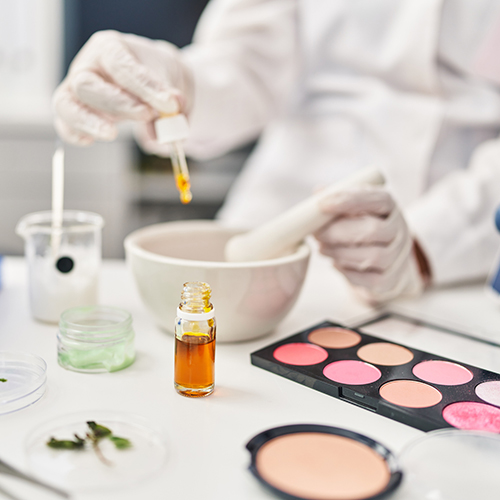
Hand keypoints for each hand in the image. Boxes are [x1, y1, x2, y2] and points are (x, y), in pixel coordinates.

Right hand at [53, 30, 192, 145]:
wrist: (156, 85)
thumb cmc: (158, 77)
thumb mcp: (171, 80)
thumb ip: (171, 98)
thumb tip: (170, 116)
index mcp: (111, 48)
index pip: (120, 65)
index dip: (144, 86)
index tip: (170, 104)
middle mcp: (88, 66)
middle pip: (87, 84)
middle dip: (118, 103)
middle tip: (147, 115)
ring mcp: (76, 90)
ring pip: (66, 104)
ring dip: (89, 121)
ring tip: (112, 134)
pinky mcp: (75, 113)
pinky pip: (64, 125)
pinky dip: (73, 134)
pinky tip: (89, 141)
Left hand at [314, 187, 425, 302]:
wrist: (384, 261)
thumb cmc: (362, 227)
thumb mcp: (353, 208)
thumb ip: (338, 198)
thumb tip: (319, 192)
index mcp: (390, 208)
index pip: (378, 199)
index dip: (350, 200)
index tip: (322, 204)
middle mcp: (400, 231)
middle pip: (373, 231)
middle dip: (338, 233)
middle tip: (317, 234)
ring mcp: (398, 257)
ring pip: (371, 257)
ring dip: (340, 253)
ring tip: (323, 248)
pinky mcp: (390, 280)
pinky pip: (368, 279)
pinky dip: (347, 271)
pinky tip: (335, 263)